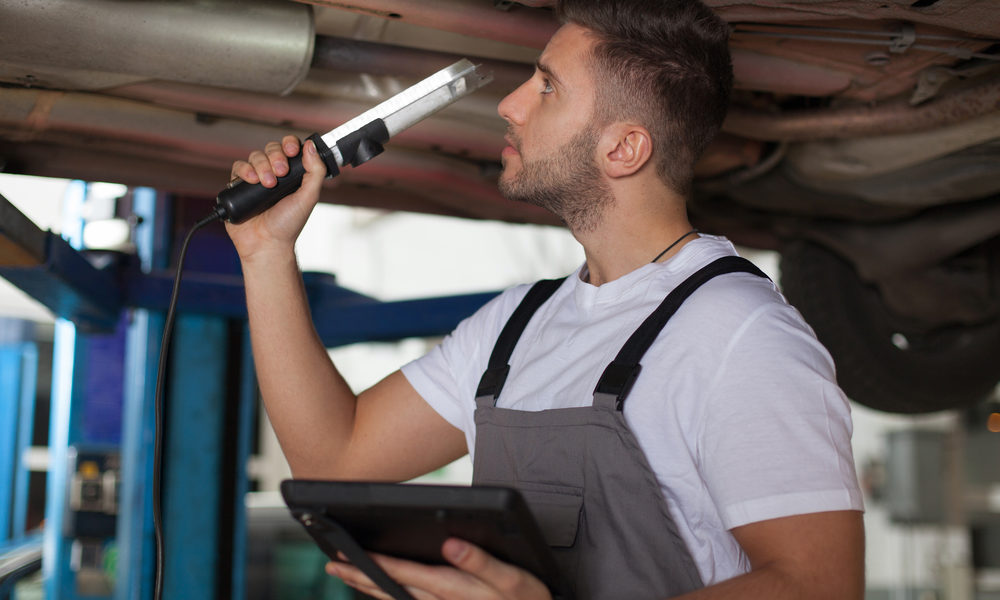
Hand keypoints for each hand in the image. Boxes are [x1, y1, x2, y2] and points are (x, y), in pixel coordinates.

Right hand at [225, 134, 326, 260]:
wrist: (266, 243)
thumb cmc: (289, 225)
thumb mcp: (309, 197)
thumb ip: (315, 172)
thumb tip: (311, 146)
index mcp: (291, 175)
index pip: (289, 148)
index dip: (290, 144)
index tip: (292, 151)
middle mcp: (273, 174)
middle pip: (271, 149)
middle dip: (276, 157)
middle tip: (281, 173)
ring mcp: (255, 179)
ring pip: (255, 156)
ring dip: (262, 165)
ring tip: (268, 184)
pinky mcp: (238, 186)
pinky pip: (238, 167)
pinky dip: (245, 170)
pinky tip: (252, 180)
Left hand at [326, 538, 552, 599]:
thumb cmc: (527, 598)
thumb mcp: (512, 578)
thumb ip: (481, 562)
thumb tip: (451, 543)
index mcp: (451, 588)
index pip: (401, 573)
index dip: (371, 563)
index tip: (344, 555)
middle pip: (391, 587)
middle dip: (359, 575)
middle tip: (331, 564)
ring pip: (396, 598)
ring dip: (369, 587)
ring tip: (346, 575)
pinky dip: (391, 595)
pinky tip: (383, 590)